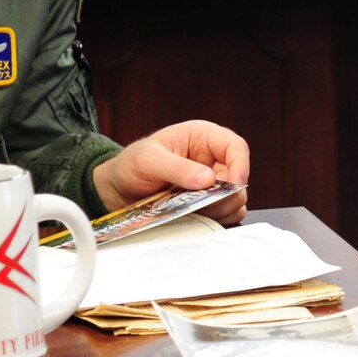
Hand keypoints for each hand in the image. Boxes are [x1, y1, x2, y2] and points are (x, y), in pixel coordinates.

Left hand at [93, 120, 249, 224]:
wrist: (117, 189)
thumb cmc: (130, 165)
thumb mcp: (148, 160)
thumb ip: (177, 168)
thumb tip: (207, 179)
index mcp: (202, 137)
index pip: (235, 146)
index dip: (240, 165)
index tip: (233, 184)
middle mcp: (212, 158)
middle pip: (238, 177)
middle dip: (225, 194)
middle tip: (203, 203)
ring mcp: (212, 182)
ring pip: (235, 198)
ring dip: (219, 208)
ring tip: (191, 208)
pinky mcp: (208, 202)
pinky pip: (226, 213)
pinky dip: (217, 219)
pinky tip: (195, 216)